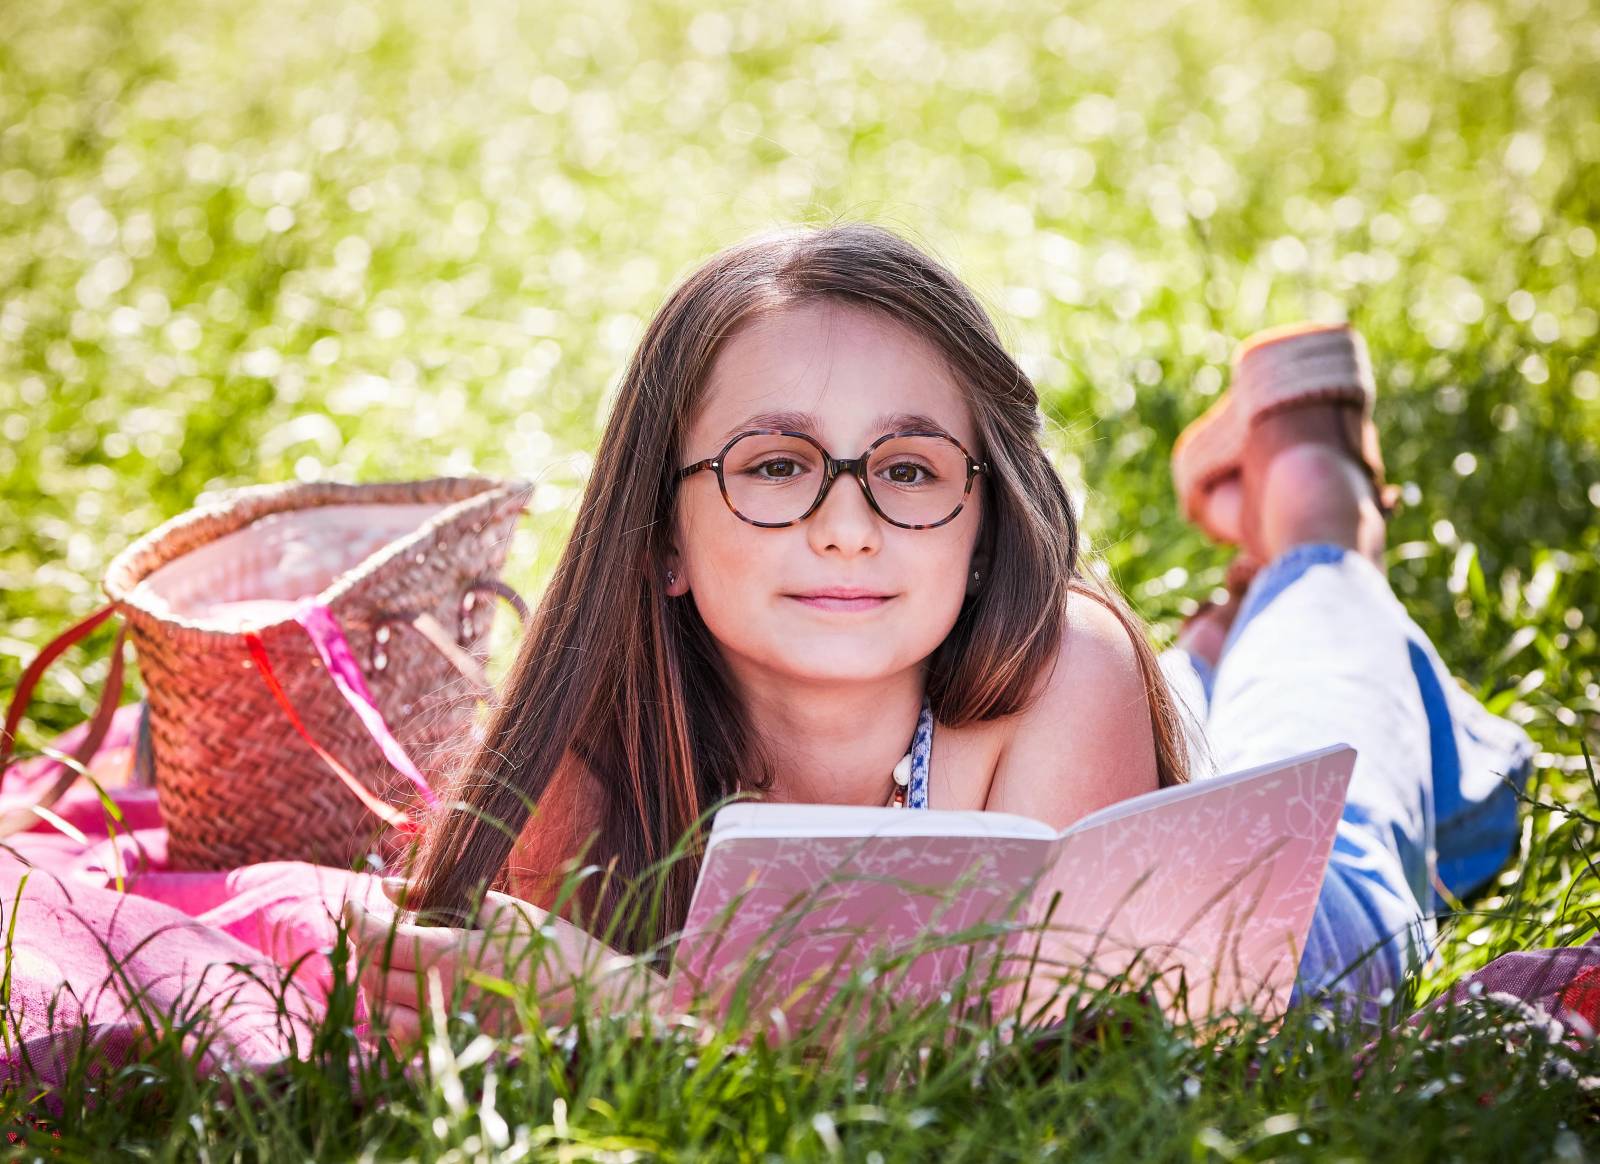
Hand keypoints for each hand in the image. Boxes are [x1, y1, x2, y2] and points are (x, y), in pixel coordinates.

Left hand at [342, 877, 669, 1045]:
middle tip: (380, 922)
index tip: (355, 900)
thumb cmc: (553, 945)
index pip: (376, 937)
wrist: (595, 1001)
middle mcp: (440, 997)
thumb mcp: (498, 909)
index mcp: (449, 955)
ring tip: (395, 957)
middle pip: (370, 973)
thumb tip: (387, 888)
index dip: (356, 916)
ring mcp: (446, 1028)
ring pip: (379, 1011)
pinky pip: (403, 1038)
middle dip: (366, 944)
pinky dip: (394, 1015)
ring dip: (375, 981)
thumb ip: (435, 900)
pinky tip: (413, 993)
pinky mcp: (456, 1048)